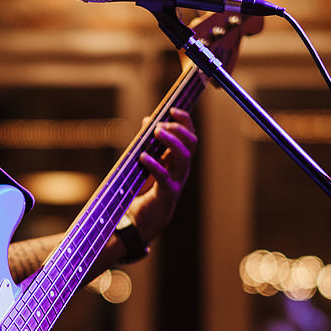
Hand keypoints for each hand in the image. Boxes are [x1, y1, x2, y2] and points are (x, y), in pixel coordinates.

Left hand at [127, 106, 197, 242]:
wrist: (139, 220)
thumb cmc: (143, 190)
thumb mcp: (145, 162)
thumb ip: (148, 142)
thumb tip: (148, 120)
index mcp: (178, 160)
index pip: (189, 136)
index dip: (184, 121)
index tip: (172, 110)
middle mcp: (181, 169)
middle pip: (191, 144)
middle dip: (179, 130)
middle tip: (161, 125)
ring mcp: (177, 181)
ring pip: (184, 157)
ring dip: (171, 141)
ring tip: (156, 132)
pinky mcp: (167, 193)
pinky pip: (164, 176)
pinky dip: (154, 164)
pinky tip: (143, 156)